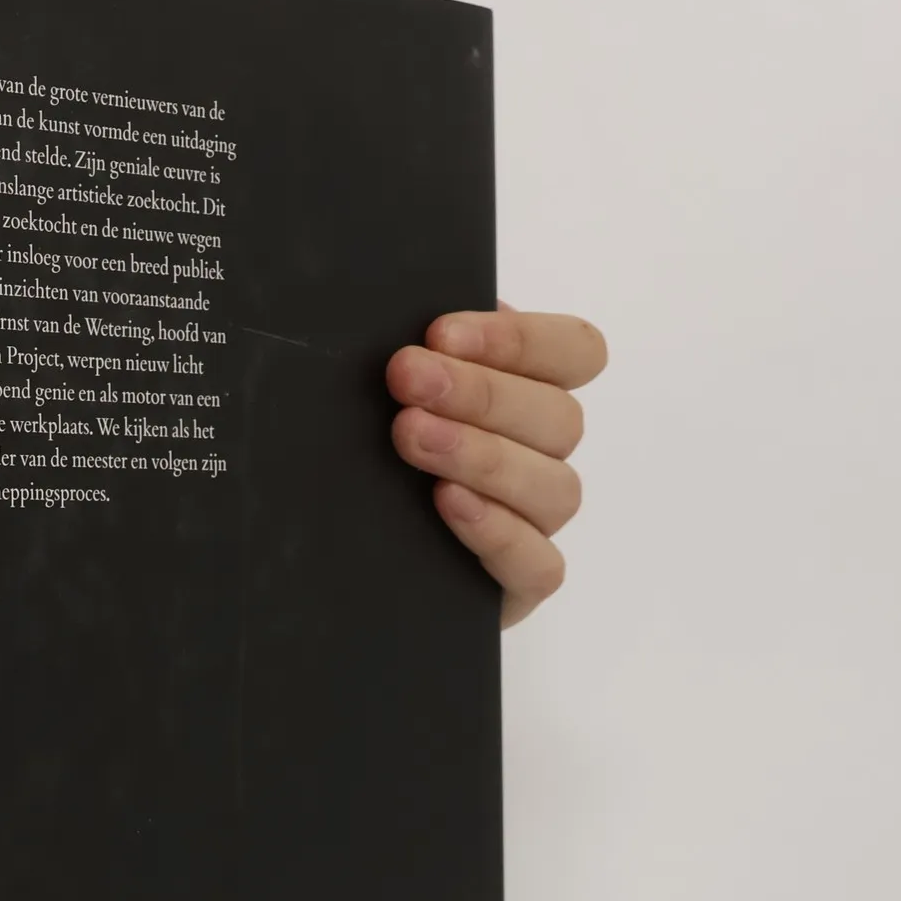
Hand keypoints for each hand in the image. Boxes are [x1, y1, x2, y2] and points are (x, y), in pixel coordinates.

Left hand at [386, 307, 607, 626]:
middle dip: (480, 392)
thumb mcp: (376, 393)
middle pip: (558, 417)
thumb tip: (407, 313)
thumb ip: (416, 353)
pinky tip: (448, 503)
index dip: (521, 339)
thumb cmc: (358, 456)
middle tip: (406, 377)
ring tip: (411, 437)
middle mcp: (542, 454)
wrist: (324, 560)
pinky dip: (498, 530)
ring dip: (483, 454)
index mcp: (528, 391)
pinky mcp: (518, 586)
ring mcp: (535, 523)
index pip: (575, 351)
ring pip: (554, 486)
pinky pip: (539, 564)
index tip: (440, 332)